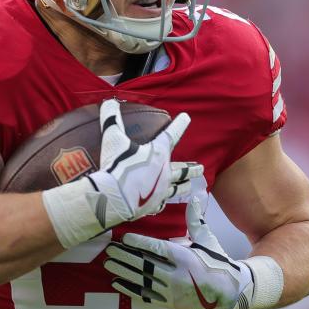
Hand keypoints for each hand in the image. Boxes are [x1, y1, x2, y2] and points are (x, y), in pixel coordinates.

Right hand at [87, 98, 197, 223]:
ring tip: (189, 186)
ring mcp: (160, 191)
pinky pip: (161, 204)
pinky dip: (163, 202)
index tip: (187, 118)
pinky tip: (163, 203)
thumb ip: (111, 119)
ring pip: (176, 188)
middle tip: (200, 168)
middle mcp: (164, 172)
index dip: (180, 124)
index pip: (172, 134)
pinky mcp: (152, 206)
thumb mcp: (112, 138)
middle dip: (192, 168)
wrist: (113, 198)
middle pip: (182, 169)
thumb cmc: (116, 166)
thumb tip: (108, 102)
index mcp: (158, 153)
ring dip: (183, 186)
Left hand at [105, 197, 276, 308]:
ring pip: (142, 280)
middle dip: (125, 257)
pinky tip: (117, 282)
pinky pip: (145, 296)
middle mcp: (176, 276)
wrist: (228, 294)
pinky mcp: (169, 304)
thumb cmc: (217, 262)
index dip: (139, 243)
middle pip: (145, 264)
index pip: (157, 249)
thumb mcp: (207, 240)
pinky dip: (130, 289)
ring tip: (109, 263)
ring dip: (124, 271)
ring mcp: (171, 292)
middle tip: (109, 250)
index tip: (124, 238)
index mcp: (186, 257)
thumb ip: (196, 219)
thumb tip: (196, 194)